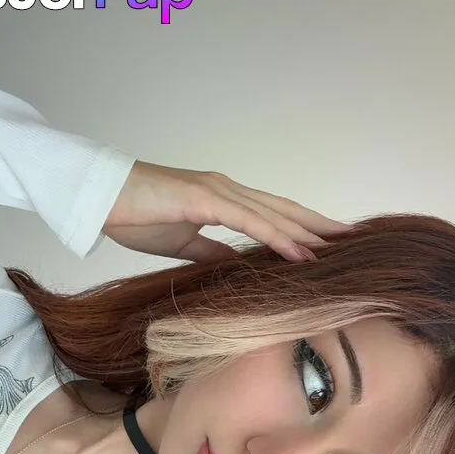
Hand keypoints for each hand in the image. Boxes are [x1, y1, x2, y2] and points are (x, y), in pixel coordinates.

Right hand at [102, 161, 351, 261]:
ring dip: (309, 232)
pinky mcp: (206, 199)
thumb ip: (211, 251)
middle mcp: (228, 189)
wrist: (100, 198)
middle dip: (320, 224)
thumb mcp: (182, 242)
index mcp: (222, 199)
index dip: (302, 226)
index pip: (272, 214)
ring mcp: (219, 191)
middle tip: (354, 239)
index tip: (329, 241)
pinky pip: (251, 221)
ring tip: (340, 247)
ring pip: (275, 214)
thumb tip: (236, 263)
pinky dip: (279, 237)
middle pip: (284, 209)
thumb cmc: (133, 215)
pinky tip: (300, 251)